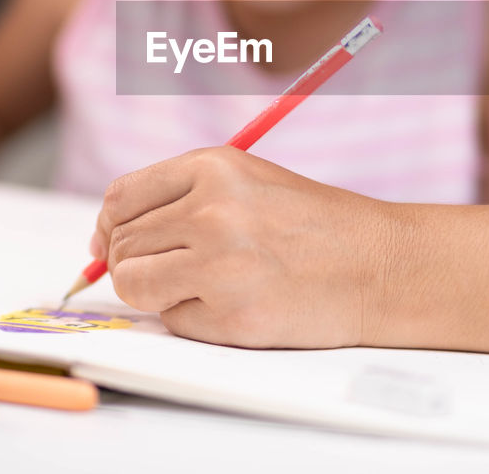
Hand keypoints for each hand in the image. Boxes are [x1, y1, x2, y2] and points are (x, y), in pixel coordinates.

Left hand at [92, 147, 399, 348]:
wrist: (382, 265)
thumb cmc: (316, 225)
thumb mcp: (249, 182)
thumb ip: (182, 198)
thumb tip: (107, 239)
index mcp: (215, 167)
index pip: (122, 198)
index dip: (109, 228)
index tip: (112, 246)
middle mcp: (212, 209)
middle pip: (123, 245)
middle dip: (136, 264)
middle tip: (176, 272)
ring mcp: (221, 264)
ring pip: (136, 285)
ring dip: (157, 293)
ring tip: (201, 288)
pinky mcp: (232, 315)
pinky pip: (173, 321)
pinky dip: (192, 320)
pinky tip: (235, 304)